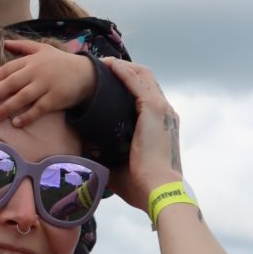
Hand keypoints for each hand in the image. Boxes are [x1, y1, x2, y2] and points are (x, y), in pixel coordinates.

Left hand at [0, 38, 94, 126]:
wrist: (86, 73)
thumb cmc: (60, 62)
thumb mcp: (42, 49)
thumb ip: (22, 46)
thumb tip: (4, 42)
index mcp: (31, 61)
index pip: (7, 70)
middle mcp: (37, 72)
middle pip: (11, 83)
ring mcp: (46, 85)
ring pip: (23, 97)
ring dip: (7, 107)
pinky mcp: (56, 98)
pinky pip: (39, 109)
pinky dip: (27, 116)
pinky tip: (16, 124)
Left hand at [102, 59, 184, 211]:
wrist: (156, 190)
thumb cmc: (139, 184)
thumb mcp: (119, 163)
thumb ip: (106, 153)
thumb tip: (87, 148)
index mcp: (160, 126)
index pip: (145, 97)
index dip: (127, 86)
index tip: (106, 84)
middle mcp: (165, 113)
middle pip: (146, 81)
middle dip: (124, 71)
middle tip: (102, 69)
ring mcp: (162, 109)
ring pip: (143, 76)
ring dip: (122, 67)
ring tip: (103, 64)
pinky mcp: (154, 109)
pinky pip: (137, 83)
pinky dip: (123, 72)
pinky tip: (109, 66)